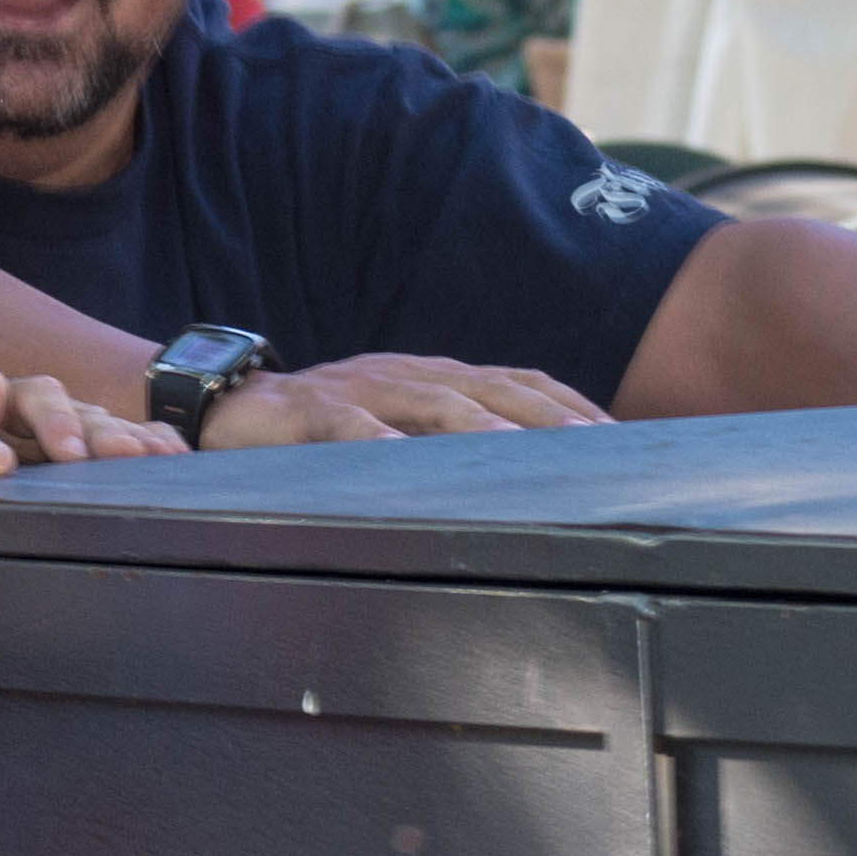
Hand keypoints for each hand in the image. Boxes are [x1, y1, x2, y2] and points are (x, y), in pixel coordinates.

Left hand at [0, 367, 175, 465]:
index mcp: (8, 403)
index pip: (36, 395)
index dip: (56, 419)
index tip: (71, 452)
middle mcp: (50, 412)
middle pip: (83, 412)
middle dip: (106, 433)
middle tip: (125, 455)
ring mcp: (80, 431)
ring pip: (112, 427)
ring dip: (137, 440)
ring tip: (162, 457)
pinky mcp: (100, 453)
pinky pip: (135, 440)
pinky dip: (157, 443)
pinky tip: (178, 456)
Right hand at [196, 352, 606, 446]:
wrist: (232, 402)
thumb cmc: (329, 424)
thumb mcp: (403, 427)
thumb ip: (457, 442)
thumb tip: (528, 480)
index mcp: (442, 378)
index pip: (524, 384)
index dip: (574, 407)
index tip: (624, 441)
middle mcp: (413, 375)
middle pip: (496, 391)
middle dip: (550, 419)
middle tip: (599, 450)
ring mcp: (364, 388)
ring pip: (434, 403)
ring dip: (481, 428)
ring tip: (519, 453)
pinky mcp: (311, 411)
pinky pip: (348, 425)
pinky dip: (376, 440)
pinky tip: (398, 459)